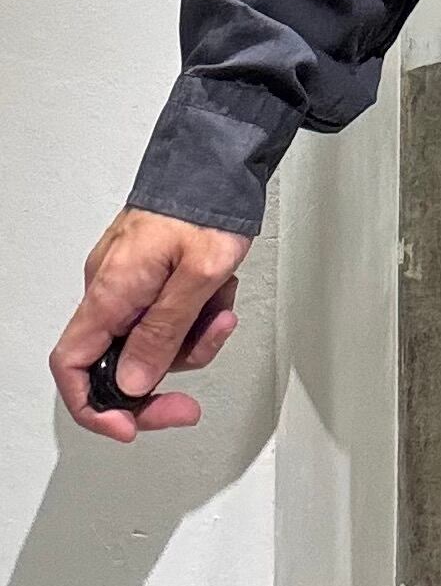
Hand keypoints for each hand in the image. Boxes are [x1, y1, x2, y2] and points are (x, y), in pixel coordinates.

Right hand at [50, 207, 251, 441]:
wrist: (220, 160)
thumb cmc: (208, 205)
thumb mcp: (199, 275)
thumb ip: (164, 333)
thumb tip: (132, 385)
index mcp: (110, 293)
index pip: (73, 366)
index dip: (94, 407)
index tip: (132, 426)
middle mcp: (110, 290)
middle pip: (117, 364)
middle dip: (161, 382)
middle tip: (190, 404)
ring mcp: (128, 283)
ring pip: (151, 342)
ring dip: (192, 339)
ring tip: (222, 309)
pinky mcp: (150, 276)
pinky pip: (166, 315)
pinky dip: (195, 315)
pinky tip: (219, 294)